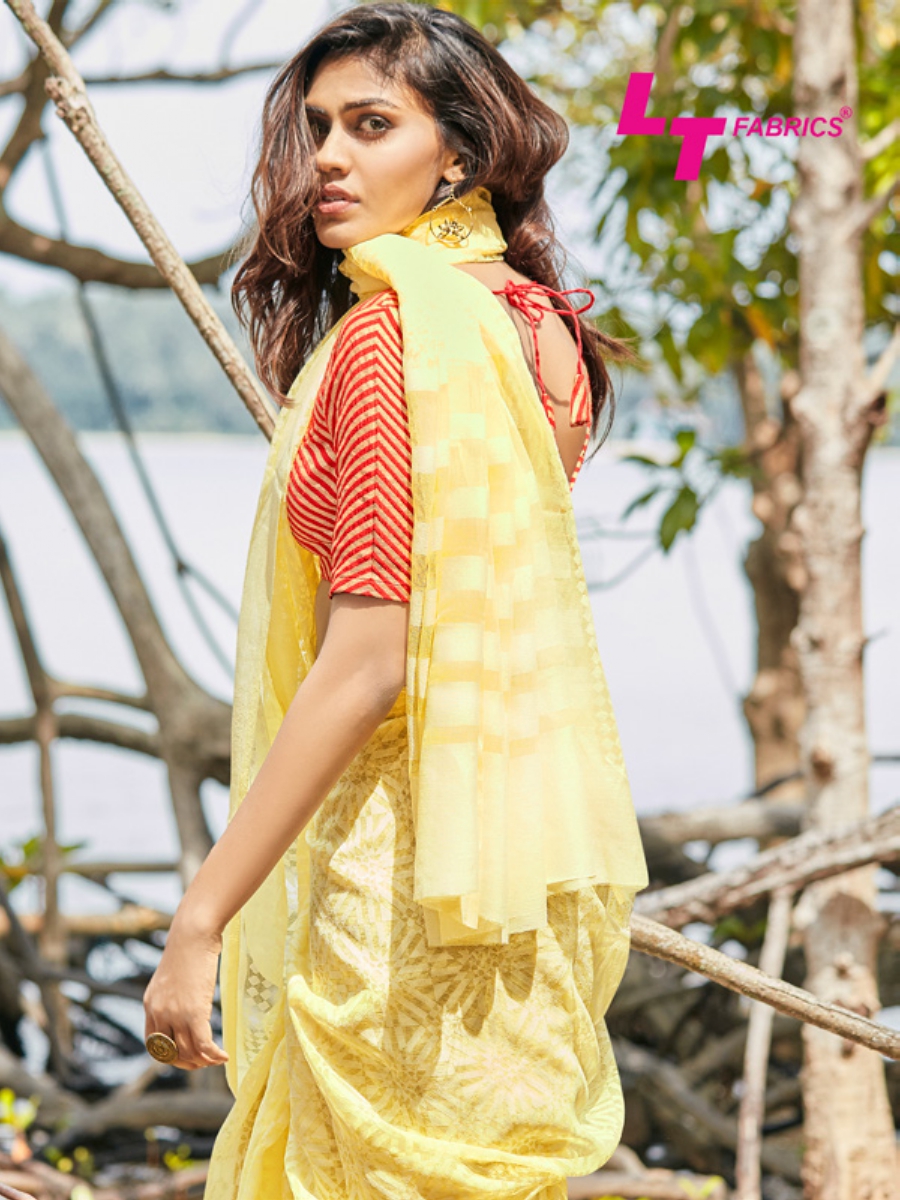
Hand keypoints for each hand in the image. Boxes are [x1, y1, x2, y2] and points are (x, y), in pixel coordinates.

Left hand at [143, 915, 228, 1070]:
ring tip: (216, 1059)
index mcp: (150, 1005)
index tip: (185, 1056)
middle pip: (170, 1053)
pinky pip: (203, 1044)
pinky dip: (213, 1055)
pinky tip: (224, 1056)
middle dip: (187, 1062)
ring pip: (188, 1051)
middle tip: (203, 1062)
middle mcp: (159, 1013)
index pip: (153, 1044)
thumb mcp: (170, 976)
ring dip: (203, 1060)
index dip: (168, 1056)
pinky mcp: (194, 1012)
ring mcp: (175, 1014)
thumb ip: (170, 995)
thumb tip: (181, 1002)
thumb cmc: (186, 949)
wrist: (192, 935)